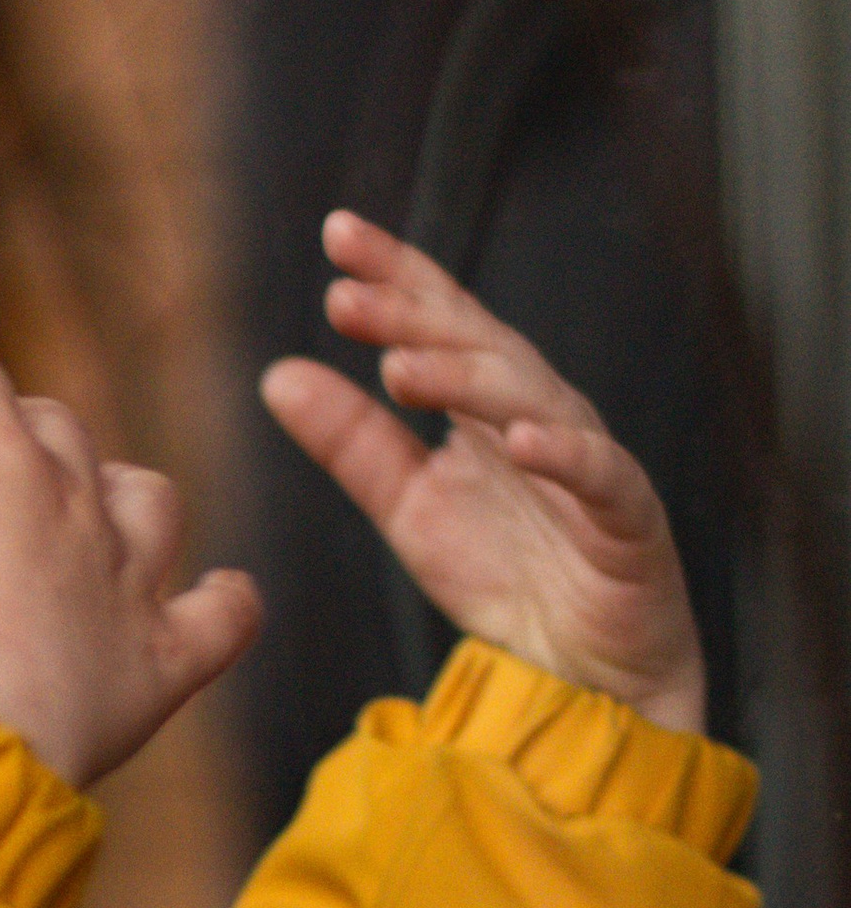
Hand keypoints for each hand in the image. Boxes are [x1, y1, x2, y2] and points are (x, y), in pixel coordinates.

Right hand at [0, 327, 262, 788]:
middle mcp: (67, 490)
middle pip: (59, 429)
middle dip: (30, 425)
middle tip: (4, 435)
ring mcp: (124, 571)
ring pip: (150, 502)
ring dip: (128, 497)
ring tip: (108, 504)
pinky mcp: (162, 655)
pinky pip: (222, 617)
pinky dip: (228, 603)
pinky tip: (228, 596)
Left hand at [260, 213, 705, 733]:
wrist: (581, 675)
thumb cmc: (507, 576)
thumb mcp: (408, 507)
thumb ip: (351, 443)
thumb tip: (277, 374)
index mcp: (487, 406)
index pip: (440, 322)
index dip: (397, 273)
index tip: (337, 232)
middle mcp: (540, 416)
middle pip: (481, 347)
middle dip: (414, 317)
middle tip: (344, 298)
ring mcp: (588, 464)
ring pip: (534, 399)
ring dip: (469, 379)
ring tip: (401, 369)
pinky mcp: (629, 521)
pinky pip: (602, 478)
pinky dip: (566, 455)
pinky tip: (522, 439)